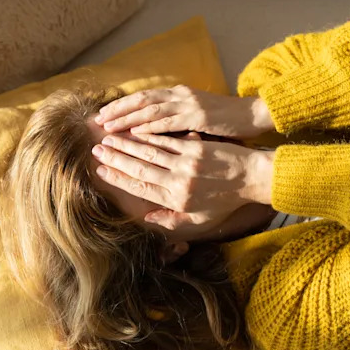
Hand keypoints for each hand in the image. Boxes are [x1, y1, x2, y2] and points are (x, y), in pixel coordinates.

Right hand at [91, 131, 273, 232]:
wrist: (253, 179)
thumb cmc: (227, 201)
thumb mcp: (200, 220)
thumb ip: (172, 220)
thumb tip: (147, 218)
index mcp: (177, 200)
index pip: (141, 188)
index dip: (119, 179)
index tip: (102, 171)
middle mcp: (179, 182)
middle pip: (140, 169)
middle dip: (115, 159)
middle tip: (96, 151)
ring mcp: (187, 163)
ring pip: (149, 153)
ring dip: (126, 145)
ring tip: (108, 138)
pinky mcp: (196, 148)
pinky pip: (167, 141)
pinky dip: (149, 136)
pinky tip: (134, 130)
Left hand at [95, 85, 273, 138]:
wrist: (252, 116)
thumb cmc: (226, 121)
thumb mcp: (197, 118)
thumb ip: (177, 121)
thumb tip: (154, 131)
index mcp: (179, 94)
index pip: (144, 97)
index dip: (122, 105)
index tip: (103, 114)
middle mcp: (180, 95)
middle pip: (141, 99)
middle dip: (118, 109)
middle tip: (97, 120)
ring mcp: (189, 104)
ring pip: (150, 109)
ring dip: (127, 118)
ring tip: (108, 127)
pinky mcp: (198, 116)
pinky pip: (169, 121)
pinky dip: (150, 126)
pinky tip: (135, 132)